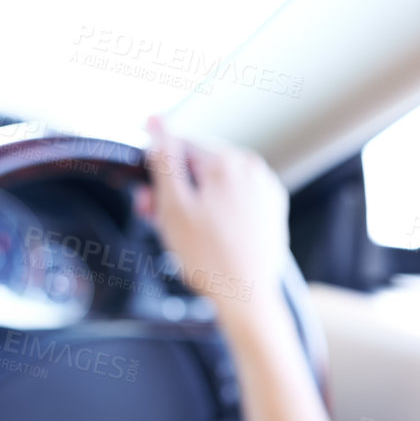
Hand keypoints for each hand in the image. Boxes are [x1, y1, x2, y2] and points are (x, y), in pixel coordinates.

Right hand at [137, 115, 290, 337]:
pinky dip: (217, 210)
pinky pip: (235, 198)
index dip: (157, 168)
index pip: (179, 144)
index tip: (149, 193)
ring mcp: (265, 187)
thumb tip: (156, 123)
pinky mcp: (271, 208)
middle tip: (157, 218)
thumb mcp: (174, 207)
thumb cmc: (209, 258)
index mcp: (227, 161)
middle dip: (174, 187)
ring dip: (194, 200)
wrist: (247, 297)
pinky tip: (207, 235)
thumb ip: (164, 160)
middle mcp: (252, 167)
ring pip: (216, 182)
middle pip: (199, 164)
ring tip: (182, 233)